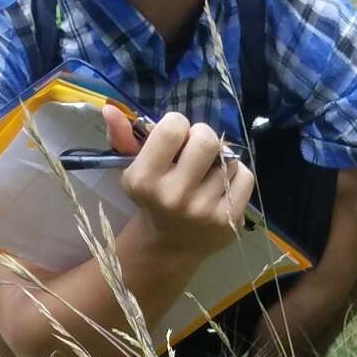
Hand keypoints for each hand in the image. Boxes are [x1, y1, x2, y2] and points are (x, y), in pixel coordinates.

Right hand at [105, 105, 254, 267]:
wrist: (169, 247)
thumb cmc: (151, 199)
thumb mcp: (132, 169)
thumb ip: (122, 137)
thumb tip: (110, 109)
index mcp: (145, 180)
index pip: (173, 127)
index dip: (177, 124)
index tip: (175, 136)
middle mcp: (175, 196)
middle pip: (206, 139)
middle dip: (202, 136)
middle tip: (196, 149)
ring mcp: (205, 211)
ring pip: (227, 158)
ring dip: (218, 159)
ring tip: (206, 172)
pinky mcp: (230, 221)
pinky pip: (245, 177)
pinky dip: (236, 173)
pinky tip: (221, 182)